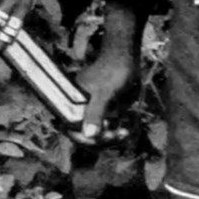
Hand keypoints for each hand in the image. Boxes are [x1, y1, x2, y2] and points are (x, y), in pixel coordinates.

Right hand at [77, 1, 144, 143]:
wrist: (128, 58)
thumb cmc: (113, 71)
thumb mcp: (104, 93)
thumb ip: (95, 112)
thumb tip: (89, 135)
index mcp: (72, 102)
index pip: (71, 129)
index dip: (83, 139)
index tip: (98, 140)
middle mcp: (80, 108)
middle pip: (84, 135)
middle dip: (99, 140)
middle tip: (116, 137)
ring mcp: (93, 111)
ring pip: (97, 135)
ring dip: (109, 139)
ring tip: (123, 134)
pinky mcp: (105, 111)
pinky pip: (107, 129)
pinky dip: (115, 133)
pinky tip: (125, 131)